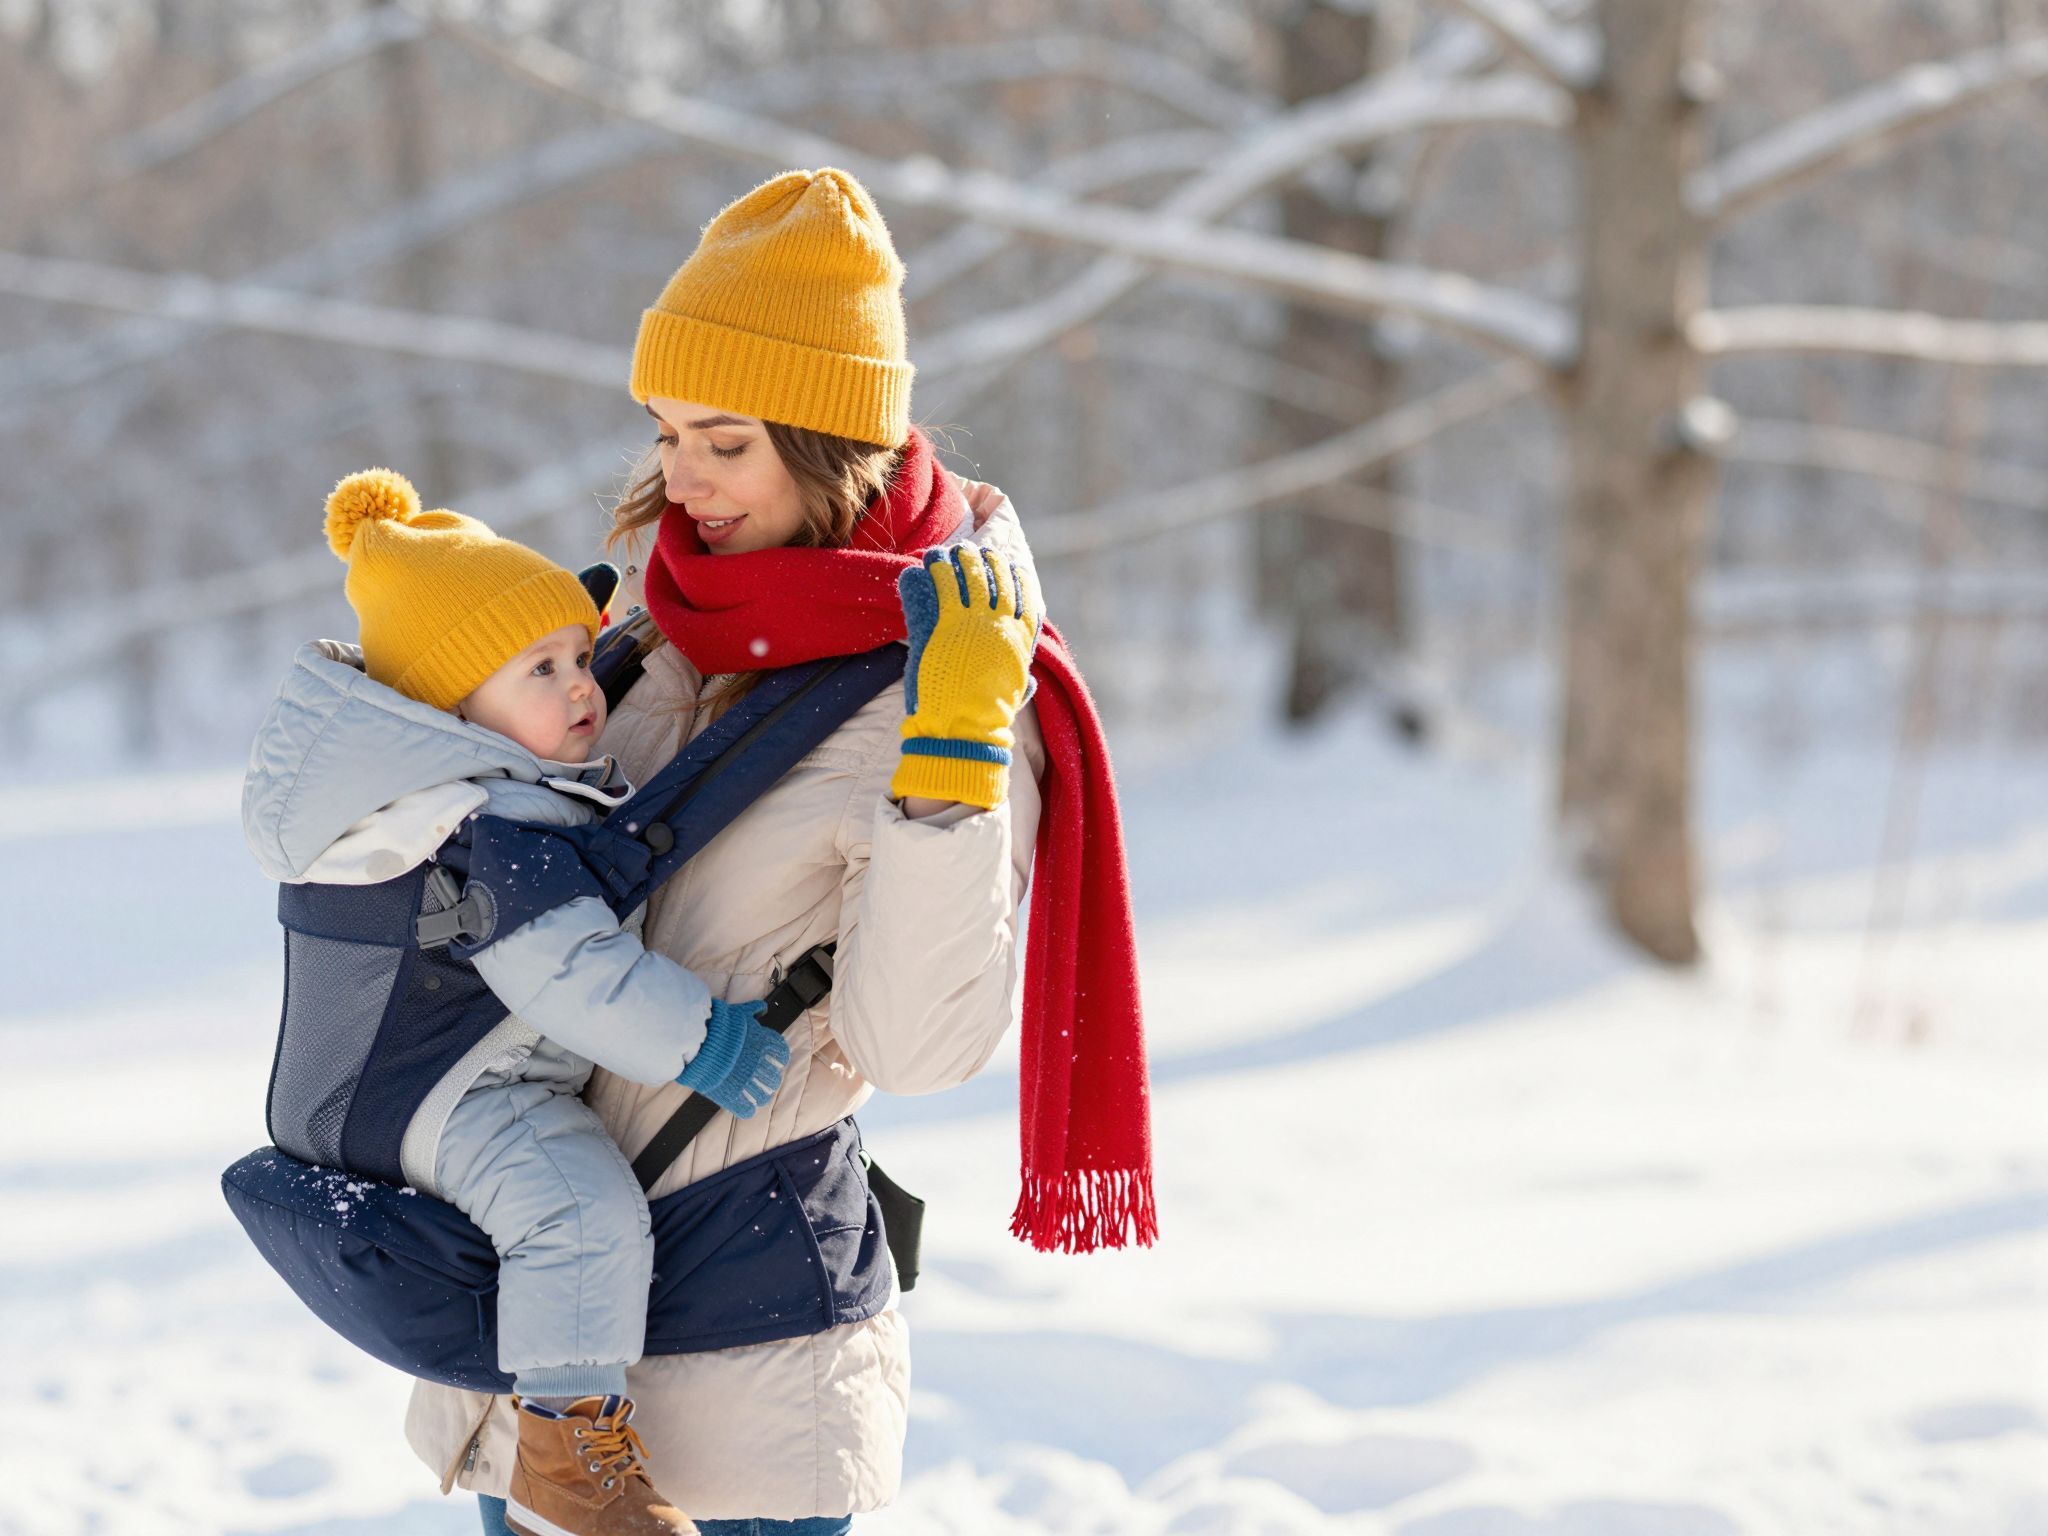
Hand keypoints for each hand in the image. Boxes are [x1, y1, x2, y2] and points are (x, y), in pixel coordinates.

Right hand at [674, 998, 789, 1117]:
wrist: (698, 1041)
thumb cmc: (717, 1024)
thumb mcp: (738, 1013)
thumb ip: (752, 1010)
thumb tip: (762, 1008)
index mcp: (762, 1045)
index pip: (781, 1054)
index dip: (780, 1059)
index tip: (777, 1061)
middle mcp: (758, 1064)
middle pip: (773, 1077)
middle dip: (770, 1079)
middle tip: (764, 1080)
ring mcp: (746, 1082)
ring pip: (763, 1095)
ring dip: (762, 1095)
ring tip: (757, 1096)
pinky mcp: (732, 1096)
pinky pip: (747, 1109)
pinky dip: (748, 1109)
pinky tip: (747, 1108)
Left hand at [892, 543, 1041, 809]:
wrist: (962, 732)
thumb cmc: (988, 721)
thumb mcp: (1014, 697)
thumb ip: (1022, 683)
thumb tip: (1031, 684)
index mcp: (1019, 639)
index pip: (1024, 594)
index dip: (1013, 575)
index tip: (1005, 563)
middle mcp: (998, 624)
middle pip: (994, 577)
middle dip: (981, 561)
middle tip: (969, 551)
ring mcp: (969, 622)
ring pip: (963, 575)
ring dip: (951, 561)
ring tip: (940, 554)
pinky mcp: (940, 625)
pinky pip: (933, 588)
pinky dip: (926, 574)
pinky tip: (920, 568)